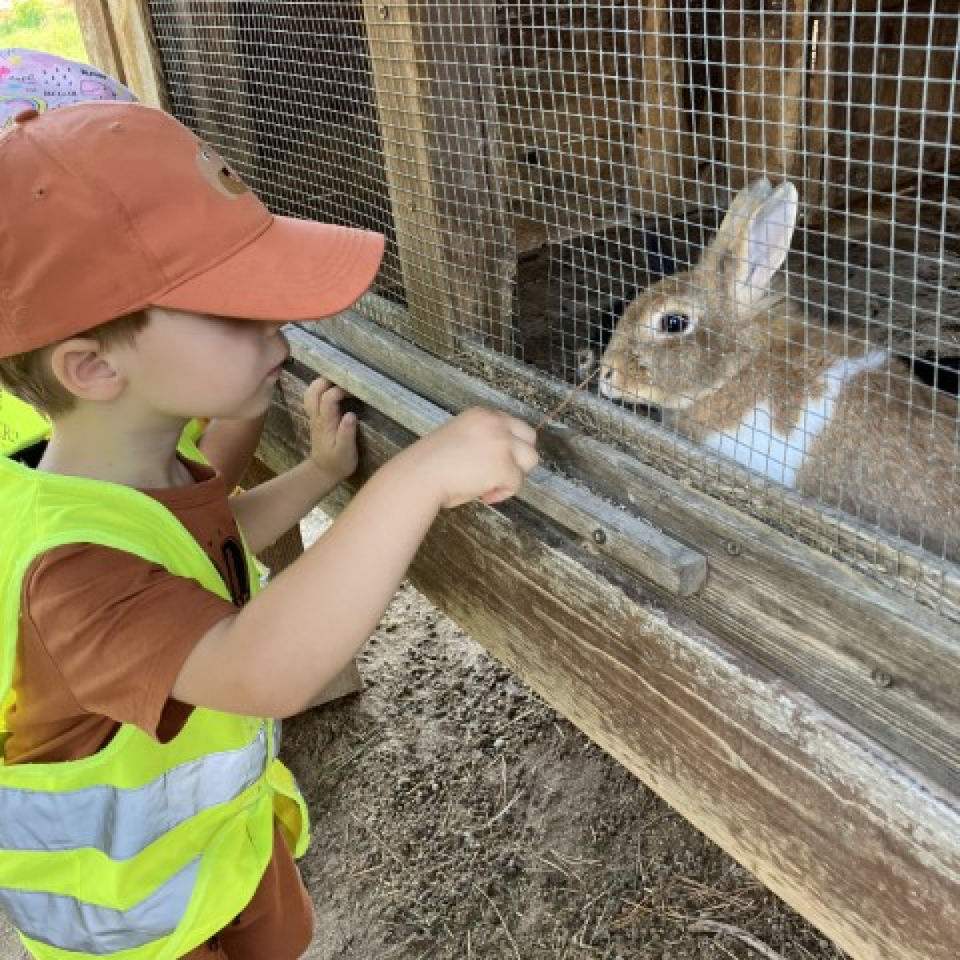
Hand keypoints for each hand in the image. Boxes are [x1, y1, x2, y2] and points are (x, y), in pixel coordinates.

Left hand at [305, 378, 357, 482]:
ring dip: (322, 382)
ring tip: (338, 380)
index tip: (354, 391)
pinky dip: (320, 388)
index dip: (340, 390)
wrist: (323, 471)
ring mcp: (314, 416)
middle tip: (344, 379)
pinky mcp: (315, 417)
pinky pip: (312, 397)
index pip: (328, 398)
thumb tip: (351, 414)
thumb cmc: (338, 462)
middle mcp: (317, 416)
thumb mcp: (346, 451)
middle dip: (327, 380)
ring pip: (310, 392)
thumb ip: (347, 433)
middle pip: (314, 390)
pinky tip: (331, 388)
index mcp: (326, 423)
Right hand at [404, 407, 538, 508]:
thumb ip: (481, 440)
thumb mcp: (459, 437)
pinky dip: (502, 493)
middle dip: (519, 456)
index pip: (512, 425)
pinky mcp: (504, 466)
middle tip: (500, 472)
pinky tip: (484, 495)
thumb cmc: (431, 463)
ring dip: (515, 473)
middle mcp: (496, 423)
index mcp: (482, 414)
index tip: (492, 461)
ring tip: (492, 483)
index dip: (507, 446)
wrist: (420, 475)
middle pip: (529, 437)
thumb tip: (495, 459)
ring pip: (531, 459)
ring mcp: (503, 444)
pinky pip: (516, 483)